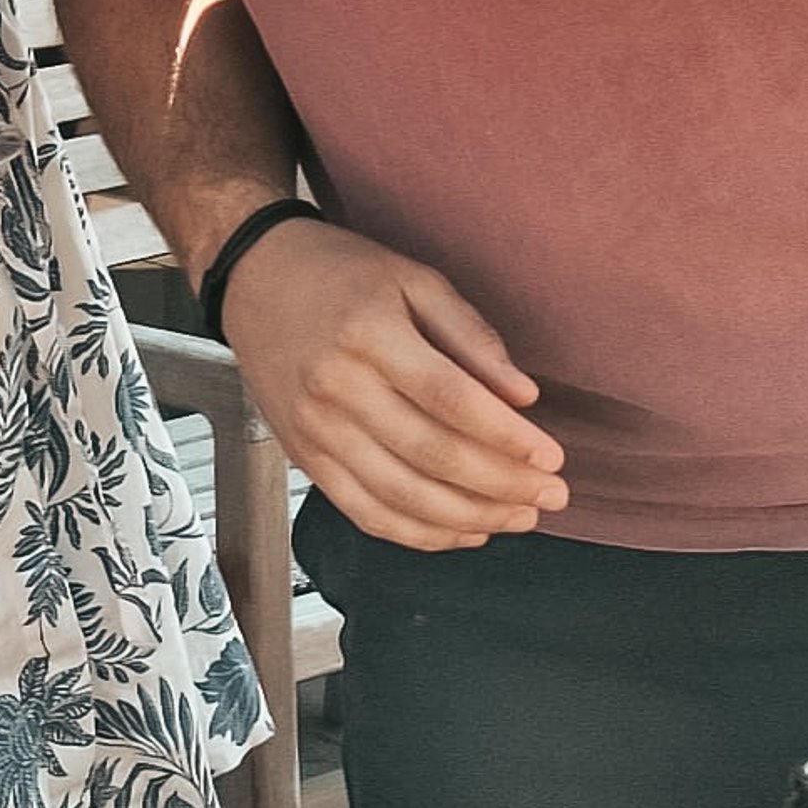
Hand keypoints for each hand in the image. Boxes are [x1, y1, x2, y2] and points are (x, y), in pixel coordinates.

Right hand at [216, 217, 568, 549]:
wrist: (255, 278)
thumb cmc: (341, 273)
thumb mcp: (413, 279)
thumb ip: (471, 335)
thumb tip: (522, 395)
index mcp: (368, 334)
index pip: (451, 400)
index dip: (508, 438)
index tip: (552, 457)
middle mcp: (336, 387)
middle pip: (432, 455)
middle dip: (502, 487)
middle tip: (552, 496)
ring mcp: (315, 430)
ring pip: (402, 496)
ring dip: (470, 518)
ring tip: (519, 518)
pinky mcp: (305, 457)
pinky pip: (365, 512)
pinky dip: (419, 534)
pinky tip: (464, 531)